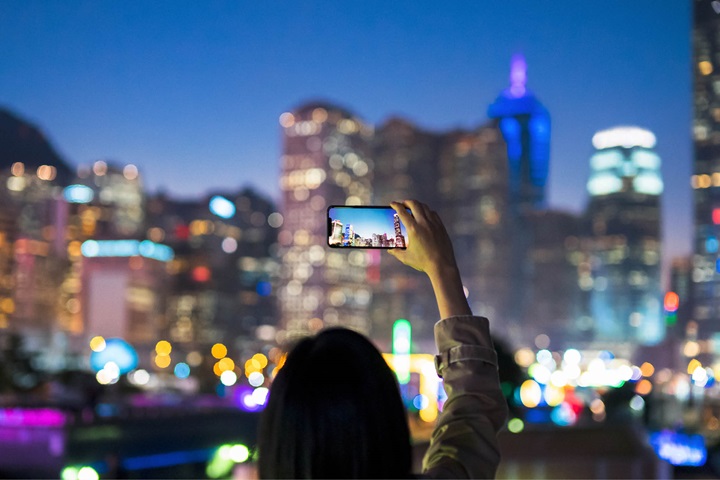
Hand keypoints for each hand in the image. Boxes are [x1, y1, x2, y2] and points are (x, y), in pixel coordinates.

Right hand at [388, 200, 470, 316]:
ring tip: (412, 208)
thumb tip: (389, 249)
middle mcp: (424, 223)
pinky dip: (427, 211)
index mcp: (413, 229)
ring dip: (417, 205)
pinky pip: (433, 214)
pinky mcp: (441, 227)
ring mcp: (434, 224)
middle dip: (406, 202)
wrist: (442, 265)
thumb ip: (396, 252)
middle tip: (402, 204)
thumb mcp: (406, 258)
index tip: (392, 204)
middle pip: (414, 204)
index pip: (402, 212)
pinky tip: (424, 215)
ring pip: (425, 207)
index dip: (396, 205)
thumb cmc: (423, 262)